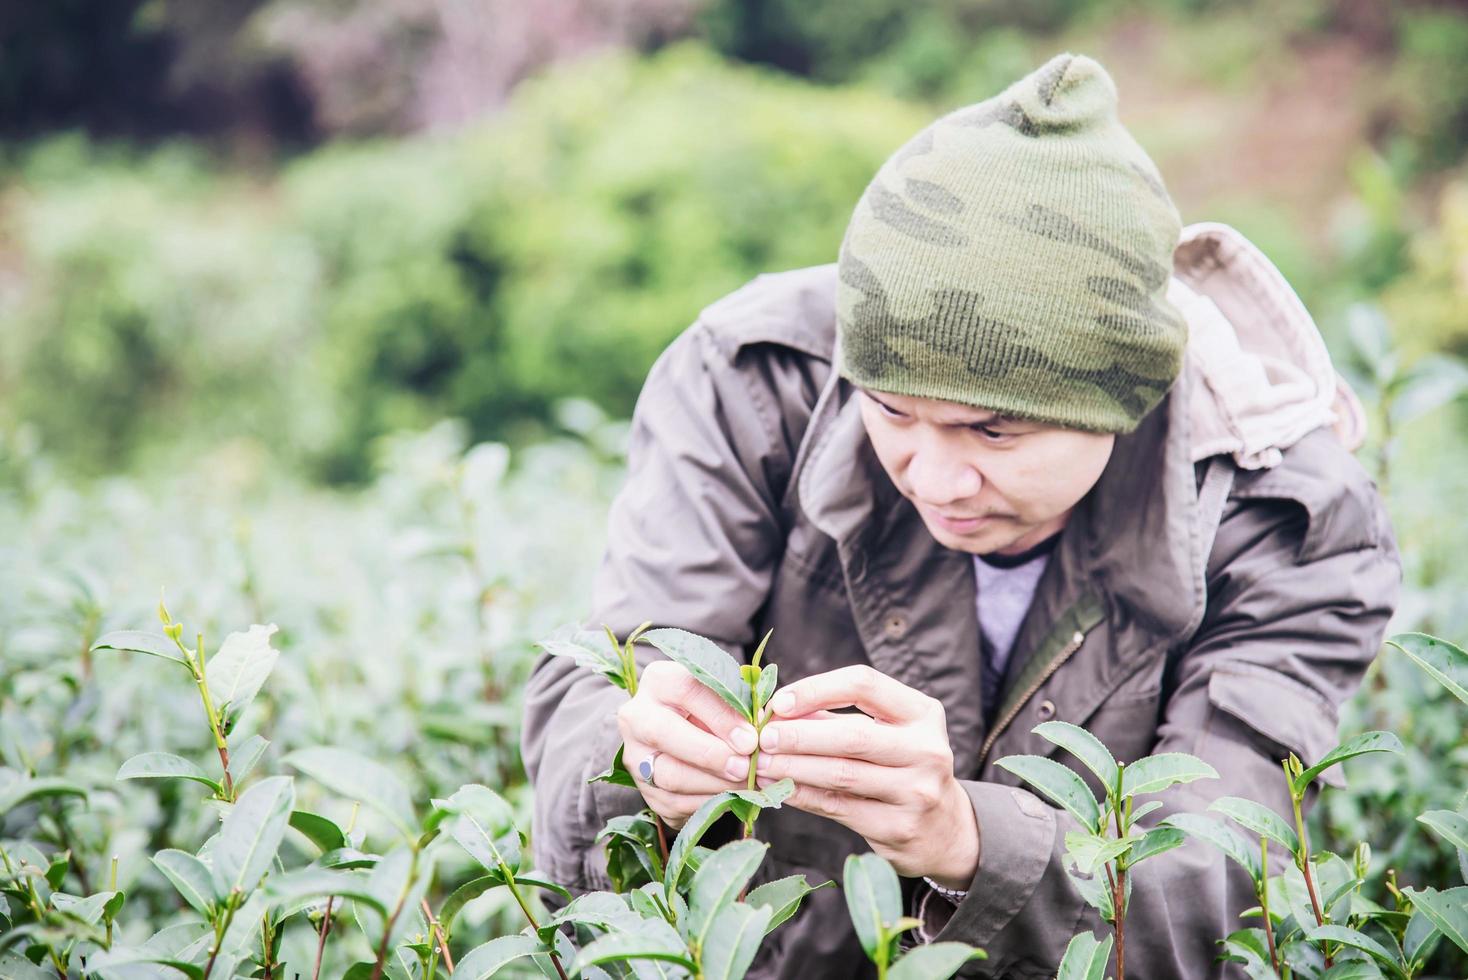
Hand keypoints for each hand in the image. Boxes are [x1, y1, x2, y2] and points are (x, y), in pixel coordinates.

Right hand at [617, 660, 758, 828]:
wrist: (688, 736)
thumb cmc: (713, 710)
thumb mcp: (724, 699)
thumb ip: (739, 710)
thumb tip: (760, 734)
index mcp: (659, 681)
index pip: (687, 690)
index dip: (721, 716)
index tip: (751, 738)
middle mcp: (636, 715)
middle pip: (664, 732)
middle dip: (710, 753)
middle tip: (743, 766)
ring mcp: (634, 755)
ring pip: (669, 774)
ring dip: (713, 783)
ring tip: (743, 783)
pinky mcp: (643, 788)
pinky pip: (674, 802)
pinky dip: (707, 802)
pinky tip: (731, 796)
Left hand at [752, 665, 979, 887]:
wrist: (944, 830)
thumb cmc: (901, 767)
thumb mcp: (884, 732)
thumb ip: (833, 718)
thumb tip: (774, 711)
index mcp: (922, 713)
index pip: (864, 685)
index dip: (817, 689)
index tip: (780, 701)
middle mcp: (926, 750)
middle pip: (853, 735)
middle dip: (799, 734)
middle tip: (761, 737)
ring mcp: (916, 792)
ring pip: (842, 774)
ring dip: (793, 767)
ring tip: (761, 762)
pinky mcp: (899, 828)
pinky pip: (838, 807)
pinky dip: (802, 795)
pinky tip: (778, 788)